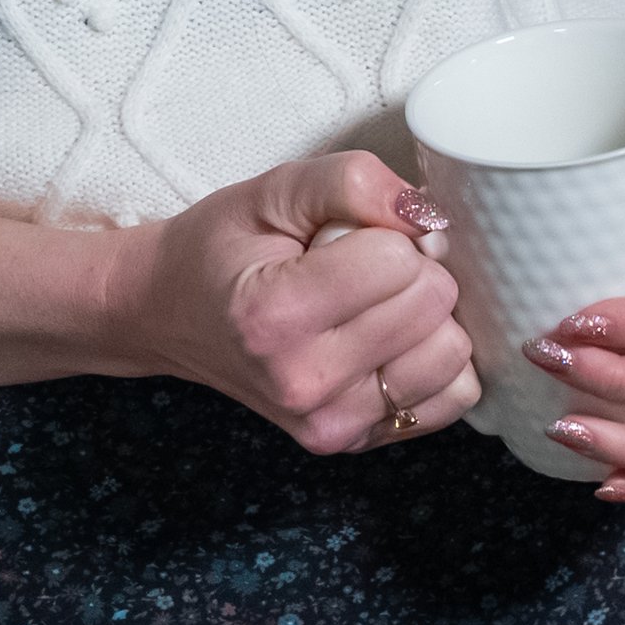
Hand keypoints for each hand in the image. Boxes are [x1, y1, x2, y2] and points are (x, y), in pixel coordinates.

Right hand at [105, 150, 478, 455]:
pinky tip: (392, 339)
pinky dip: (434, 360)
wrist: (172, 314)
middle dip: (412, 268)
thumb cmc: (222, 248)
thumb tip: (426, 214)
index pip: (397, 261)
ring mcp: (331, 425)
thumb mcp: (272, 189)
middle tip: (363, 265)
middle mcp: (303, 383)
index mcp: (274, 316)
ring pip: (453, 356)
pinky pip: (451, 398)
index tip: (353, 233)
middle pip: (432, 305)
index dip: (387, 230)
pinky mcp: (354, 444)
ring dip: (429, 316)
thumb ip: (350, 181)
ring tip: (376, 303)